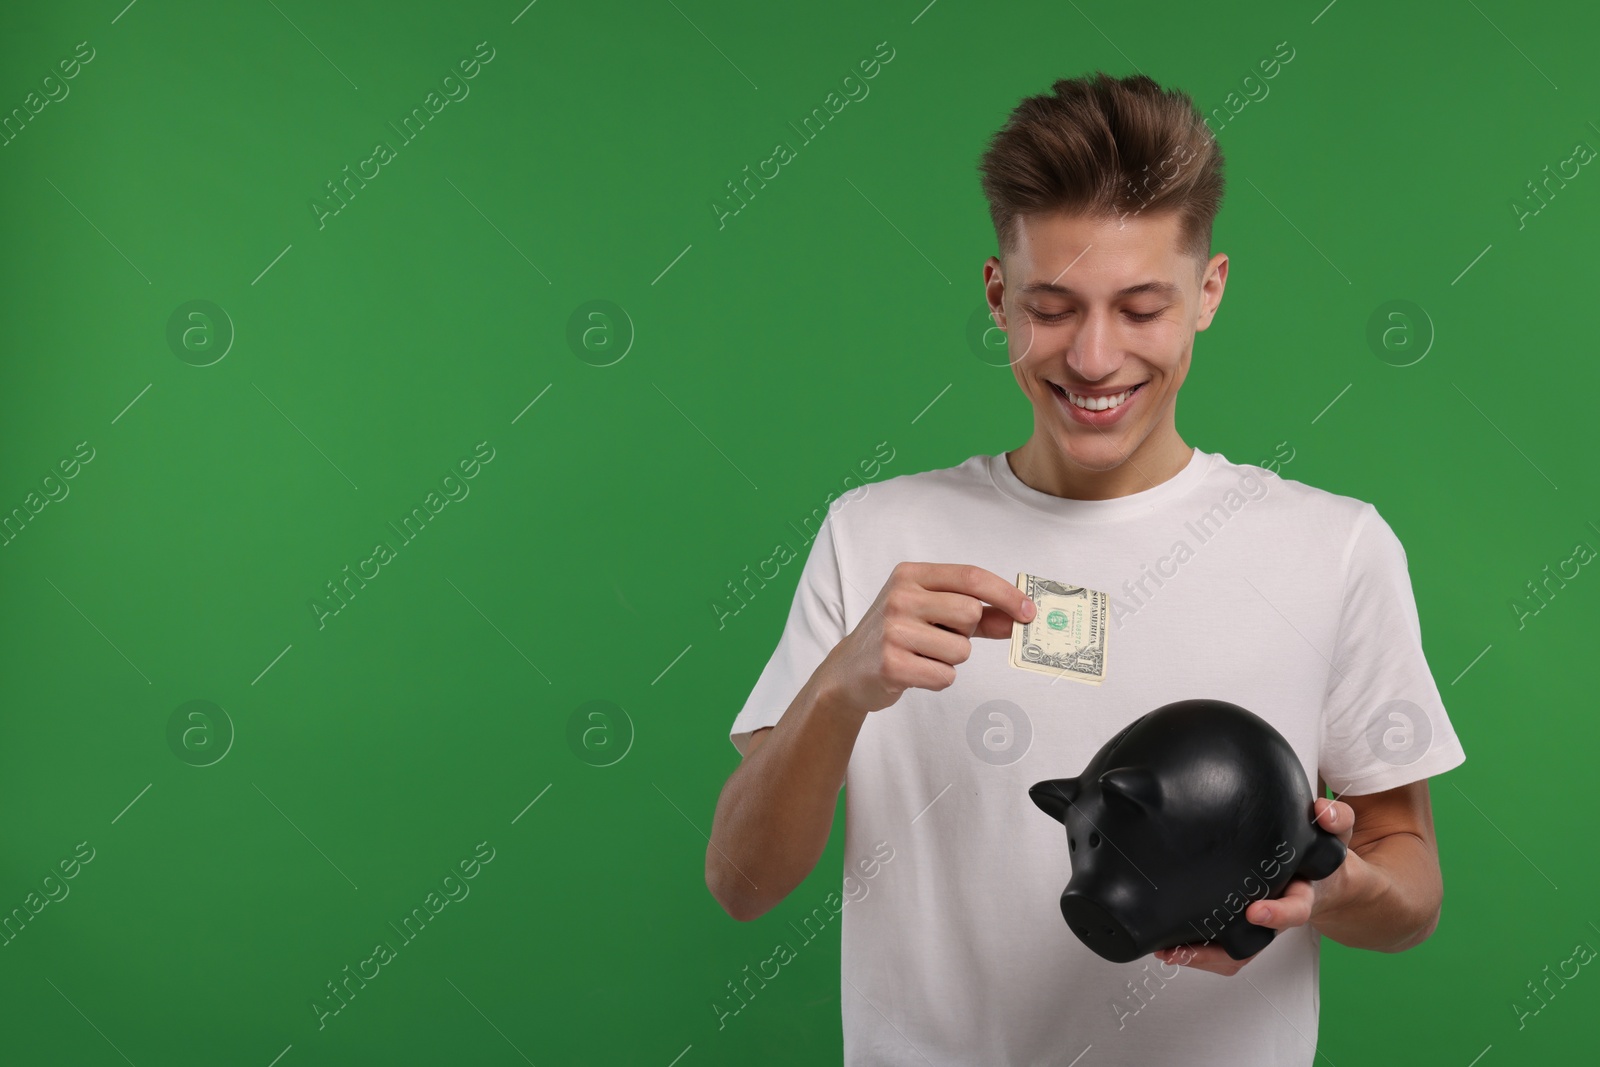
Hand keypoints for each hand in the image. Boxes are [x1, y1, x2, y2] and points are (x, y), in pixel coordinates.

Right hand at [821, 562, 1034, 716]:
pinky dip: (938, 678)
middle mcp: (899, 597)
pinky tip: (916, 671)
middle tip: (940, 636)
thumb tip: (1018, 618)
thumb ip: (977, 615)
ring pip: (961, 650)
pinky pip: (945, 675)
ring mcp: (893, 630)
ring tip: (923, 655)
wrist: (849, 670)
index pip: (970, 577)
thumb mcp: (933, 613)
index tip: (1027, 612)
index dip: (1005, 594)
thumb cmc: (897, 635)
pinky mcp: (891, 664)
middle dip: (966, 633)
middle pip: (970, 613)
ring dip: (951, 659)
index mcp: (910, 575)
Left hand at [1151, 797, 1356, 975]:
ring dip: (1200, 955)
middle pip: (1253, 944)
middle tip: (1184, 946)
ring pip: (1233, 953)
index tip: (1254, 912)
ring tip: (1167, 949)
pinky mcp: (1239, 923)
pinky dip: (1197, 950)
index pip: (1295, 910)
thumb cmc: (1319, 854)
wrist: (1325, 879)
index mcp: (1302, 896)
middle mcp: (1276, 915)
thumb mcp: (1334, 836)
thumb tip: (1324, 811)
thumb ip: (1335, 821)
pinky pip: (1221, 947)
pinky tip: (1167, 944)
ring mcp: (1257, 924)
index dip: (1277, 914)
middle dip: (1219, 948)